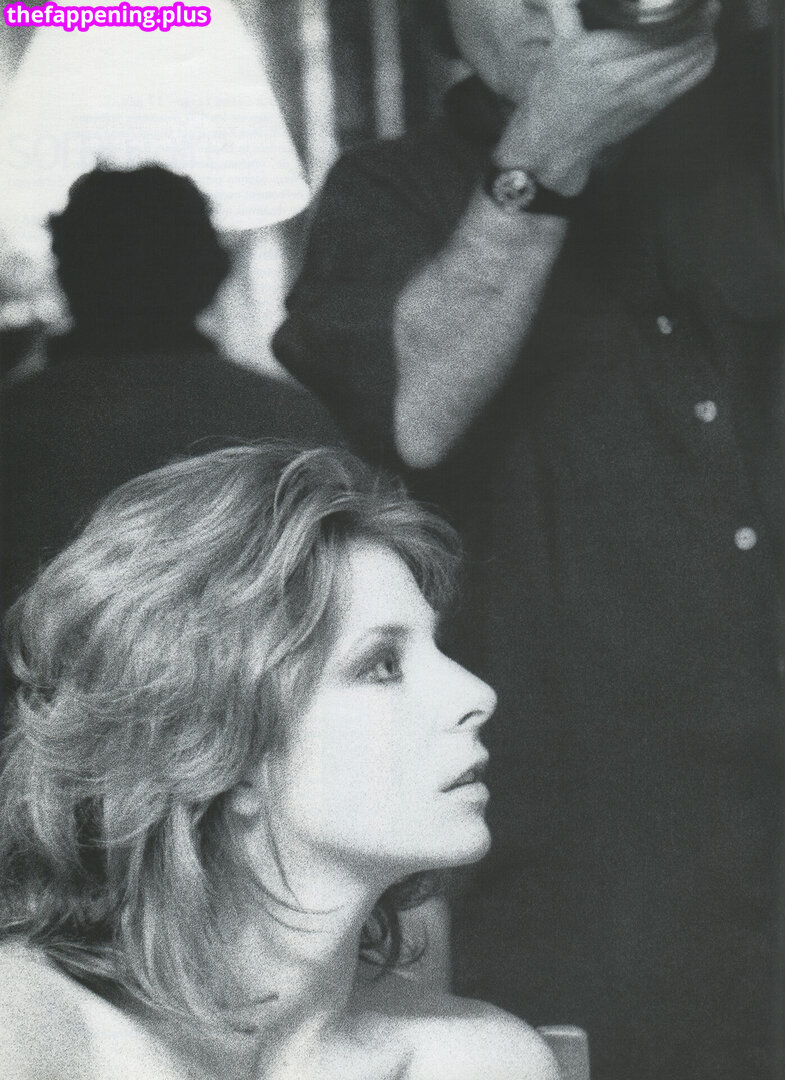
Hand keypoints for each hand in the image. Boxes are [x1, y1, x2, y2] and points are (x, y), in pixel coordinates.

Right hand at [497, 0, 718, 193]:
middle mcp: (623, 75)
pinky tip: (705, 49)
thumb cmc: (554, 94)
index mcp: (600, 55)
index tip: (697, 1)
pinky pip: (687, 82)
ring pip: (689, 61)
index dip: (684, 11)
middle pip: (680, 42)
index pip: (656, 27)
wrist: (555, 142)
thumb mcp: (557, 47)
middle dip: (702, 21)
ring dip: (705, 40)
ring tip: (707, 24)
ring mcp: (640, 95)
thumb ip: (566, 11)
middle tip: (708, 7)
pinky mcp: (649, 110)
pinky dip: (701, 63)